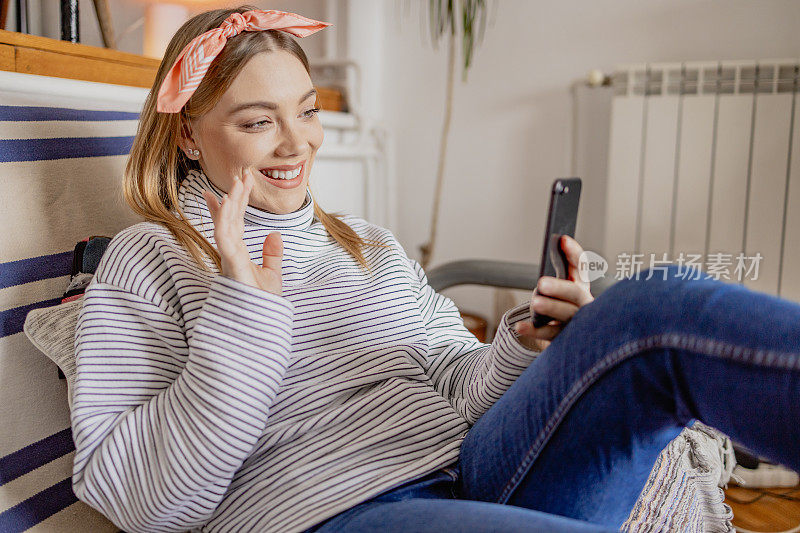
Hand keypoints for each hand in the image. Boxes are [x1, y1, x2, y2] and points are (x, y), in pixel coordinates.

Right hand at [201, 168, 283, 295]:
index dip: (235, 202)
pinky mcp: (229, 263)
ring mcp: (228, 257)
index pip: (235, 222)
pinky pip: (224, 236)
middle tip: (241, 173)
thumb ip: (272, 255)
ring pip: (225, 223)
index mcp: (238, 253)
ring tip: (238, 181)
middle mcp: (230, 252)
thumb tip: (275, 235)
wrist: (261, 322)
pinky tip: (229, 201)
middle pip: (230, 218)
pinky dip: (225, 218)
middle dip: (234, 195)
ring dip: (230, 201)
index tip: (238, 183)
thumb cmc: (261, 303)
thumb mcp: (272, 274)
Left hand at [513, 235, 593, 350]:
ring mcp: (575, 323)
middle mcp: (583, 304)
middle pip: (575, 294)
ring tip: (536, 303)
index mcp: (581, 287)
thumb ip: (554, 279)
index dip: (574, 253)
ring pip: (566, 315)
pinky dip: (533, 330)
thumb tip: (543, 275)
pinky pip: (549, 334)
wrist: (566, 339)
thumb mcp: (557, 291)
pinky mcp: (564, 339)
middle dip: (560, 287)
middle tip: (542, 283)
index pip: (581, 267)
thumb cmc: (558, 308)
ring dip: (551, 308)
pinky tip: (520, 326)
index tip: (562, 239)